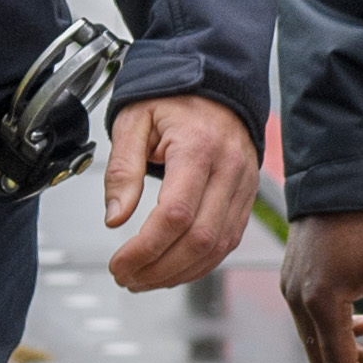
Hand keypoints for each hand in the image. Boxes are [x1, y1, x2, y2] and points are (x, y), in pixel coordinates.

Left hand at [102, 97, 260, 290]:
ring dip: (179, 272)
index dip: (144, 249)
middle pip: (199, 238)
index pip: (175, 214)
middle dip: (159, 269)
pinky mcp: (246, 196)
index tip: (119, 263)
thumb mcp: (133, 122)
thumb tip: (115, 218)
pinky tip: (173, 268)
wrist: (214, 83)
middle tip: (127, 278)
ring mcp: (243, 185)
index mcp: (197, 147)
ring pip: (218, 246)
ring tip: (145, 279)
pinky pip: (228, 240)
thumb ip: (122, 170)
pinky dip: (200, 263)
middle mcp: (228, 168)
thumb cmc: (173, 99)